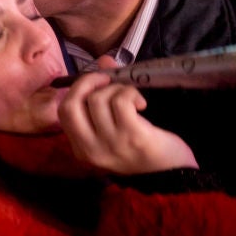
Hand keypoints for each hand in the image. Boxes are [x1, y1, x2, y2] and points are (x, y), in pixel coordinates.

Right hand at [58, 58, 196, 174]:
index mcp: (81, 148)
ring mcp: (110, 143)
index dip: (78, 88)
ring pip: (98, 99)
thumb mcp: (114, 128)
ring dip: (117, 89)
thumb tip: (105, 60)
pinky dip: (130, 94)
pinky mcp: (132, 136)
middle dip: (89, 81)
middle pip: (72, 104)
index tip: (97, 81)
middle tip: (108, 80)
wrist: (172, 175)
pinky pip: (121, 101)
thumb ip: (102, 96)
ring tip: (132, 99)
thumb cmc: (141, 150)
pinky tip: (141, 104)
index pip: (64, 111)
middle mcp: (90, 149)